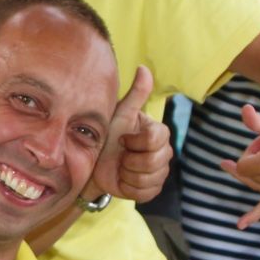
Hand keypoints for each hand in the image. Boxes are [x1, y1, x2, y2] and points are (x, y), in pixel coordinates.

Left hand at [87, 67, 166, 203]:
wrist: (94, 163)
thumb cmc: (108, 135)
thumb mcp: (119, 114)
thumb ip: (135, 94)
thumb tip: (143, 67)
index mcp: (159, 133)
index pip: (155, 139)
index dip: (134, 141)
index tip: (122, 139)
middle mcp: (165, 153)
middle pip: (153, 160)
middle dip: (129, 159)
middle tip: (120, 154)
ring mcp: (161, 173)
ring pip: (148, 178)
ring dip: (127, 173)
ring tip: (120, 166)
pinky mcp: (153, 190)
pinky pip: (144, 192)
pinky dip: (128, 187)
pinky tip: (122, 179)